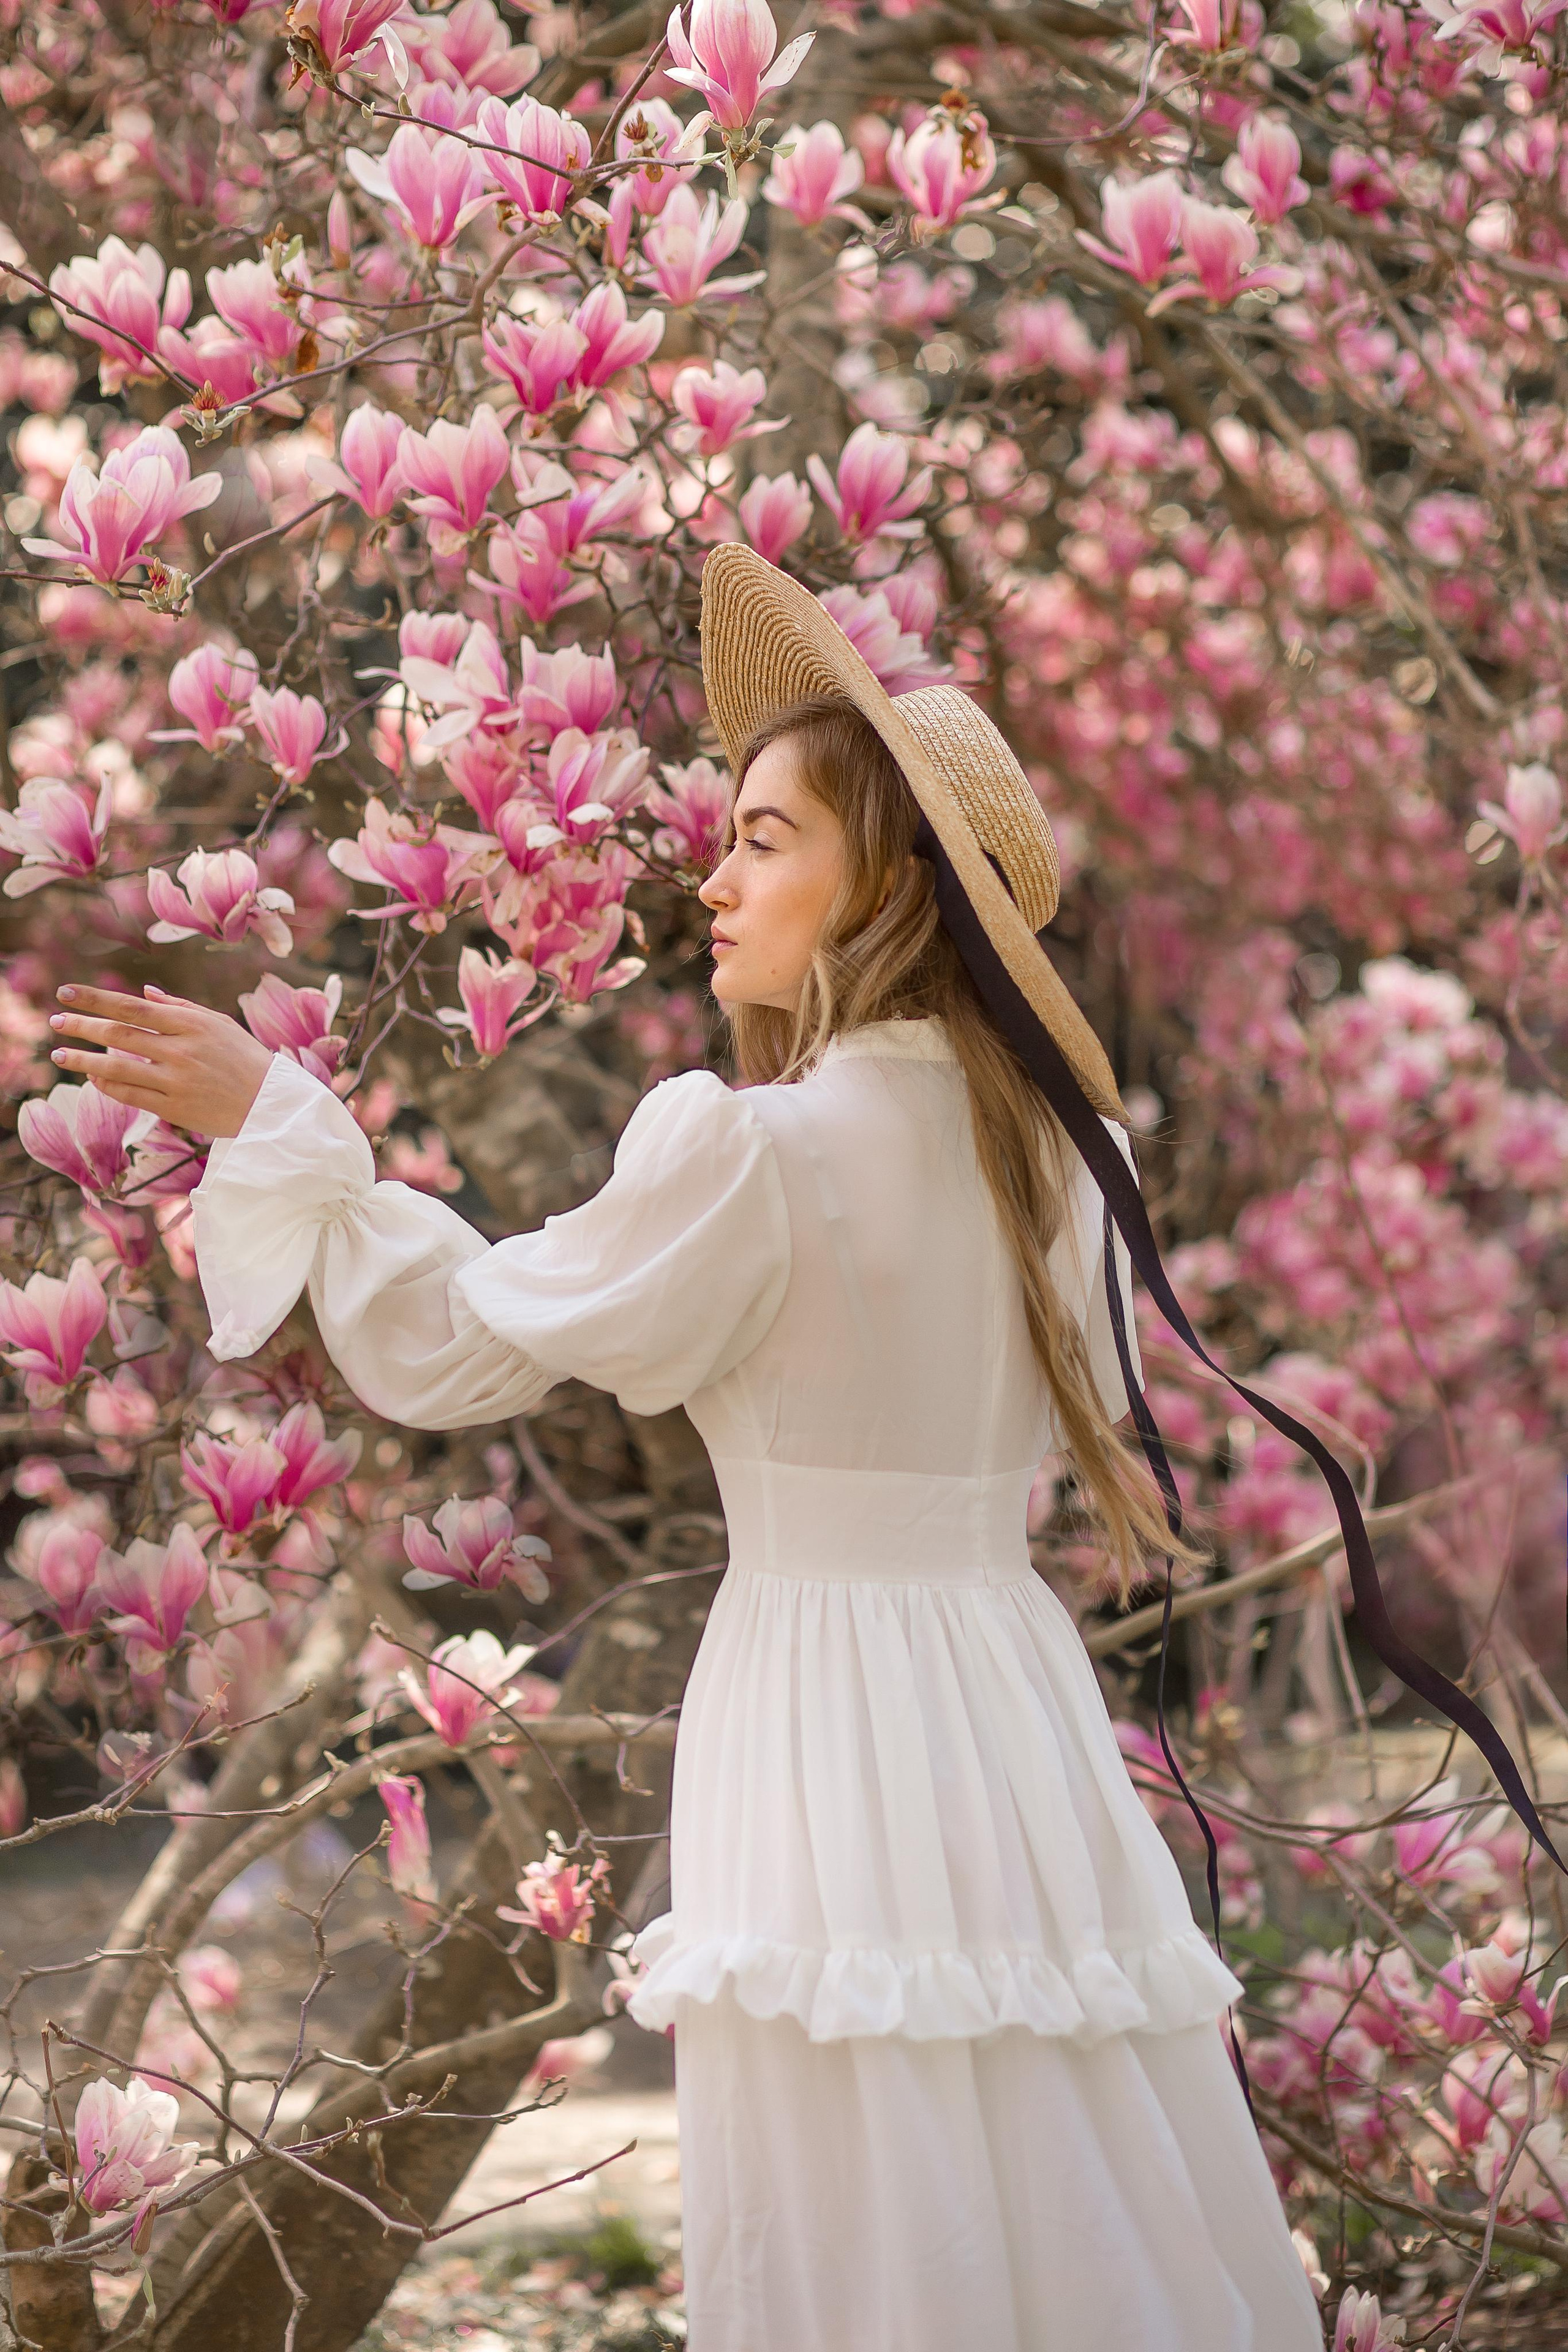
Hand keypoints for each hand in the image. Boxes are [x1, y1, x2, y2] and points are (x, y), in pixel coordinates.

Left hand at [48, 985, 275, 1138]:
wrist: (272, 1106)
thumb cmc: (246, 1059)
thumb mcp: (219, 1024)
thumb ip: (180, 1007)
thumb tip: (144, 992)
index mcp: (191, 1024)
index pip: (132, 1007)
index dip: (96, 999)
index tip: (66, 993)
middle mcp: (181, 1050)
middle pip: (119, 1034)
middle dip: (82, 1026)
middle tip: (55, 1022)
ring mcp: (176, 1081)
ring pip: (118, 1067)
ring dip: (83, 1060)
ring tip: (59, 1055)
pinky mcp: (175, 1108)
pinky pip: (131, 1095)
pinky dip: (108, 1085)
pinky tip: (94, 1077)